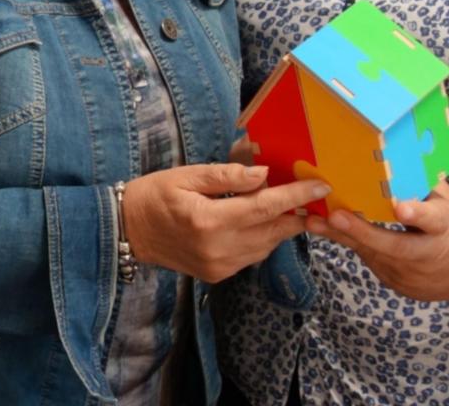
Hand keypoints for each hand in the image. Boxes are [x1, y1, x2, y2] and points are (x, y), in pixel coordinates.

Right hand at [122, 162, 330, 282]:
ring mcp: (220, 266)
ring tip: (292, 204)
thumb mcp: (185, 175)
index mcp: (209, 221)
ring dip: (283, 225)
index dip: (296, 196)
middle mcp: (219, 249)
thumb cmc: (153, 195)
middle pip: (273, 230)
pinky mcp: (218, 274)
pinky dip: (264, 237)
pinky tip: (263, 221)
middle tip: (313, 193)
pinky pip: (253, 255)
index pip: (265, 207)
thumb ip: (226, 176)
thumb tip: (263, 174)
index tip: (321, 186)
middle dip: (297, 212)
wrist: (127, 231)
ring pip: (267, 245)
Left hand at [309, 181, 448, 302]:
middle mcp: (429, 255)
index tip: (401, 208)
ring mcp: (414, 275)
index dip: (417, 213)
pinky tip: (329, 231)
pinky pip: (372, 262)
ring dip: (344, 237)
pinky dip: (354, 246)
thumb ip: (423, 183)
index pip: (433, 220)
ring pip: (375, 255)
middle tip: (334, 216)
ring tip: (314, 222)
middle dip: (362, 231)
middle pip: (395, 246)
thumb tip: (398, 151)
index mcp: (446, 227)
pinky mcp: (400, 284)